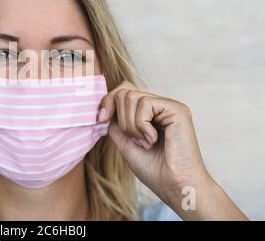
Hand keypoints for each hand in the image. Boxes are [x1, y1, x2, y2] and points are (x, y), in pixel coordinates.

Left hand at [98, 81, 246, 219]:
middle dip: (121, 118)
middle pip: (125, 91)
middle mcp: (160, 106)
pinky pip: (145, 104)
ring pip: (131, 96)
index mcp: (150, 114)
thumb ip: (116, 125)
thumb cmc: (155, 171)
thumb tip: (106, 109)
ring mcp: (169, 106)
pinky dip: (141, 124)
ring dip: (131, 124)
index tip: (101, 119)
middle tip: (136, 140)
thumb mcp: (126, 144)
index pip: (124, 91)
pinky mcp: (176, 109)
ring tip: (146, 142)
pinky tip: (153, 139)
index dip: (108, 101)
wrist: (174, 187)